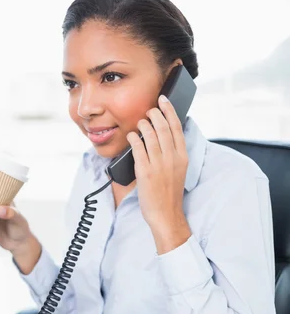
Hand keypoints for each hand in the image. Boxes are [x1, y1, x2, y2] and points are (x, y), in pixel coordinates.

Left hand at [126, 94, 188, 230]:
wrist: (166, 213)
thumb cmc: (170, 193)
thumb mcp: (179, 169)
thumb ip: (174, 152)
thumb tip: (165, 134)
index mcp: (182, 156)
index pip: (176, 127)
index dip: (169, 110)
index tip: (163, 100)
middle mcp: (172, 158)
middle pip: (163, 127)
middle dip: (154, 114)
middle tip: (149, 110)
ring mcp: (158, 164)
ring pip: (150, 135)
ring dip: (143, 124)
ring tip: (139, 123)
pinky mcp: (145, 171)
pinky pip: (138, 148)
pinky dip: (133, 138)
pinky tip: (131, 136)